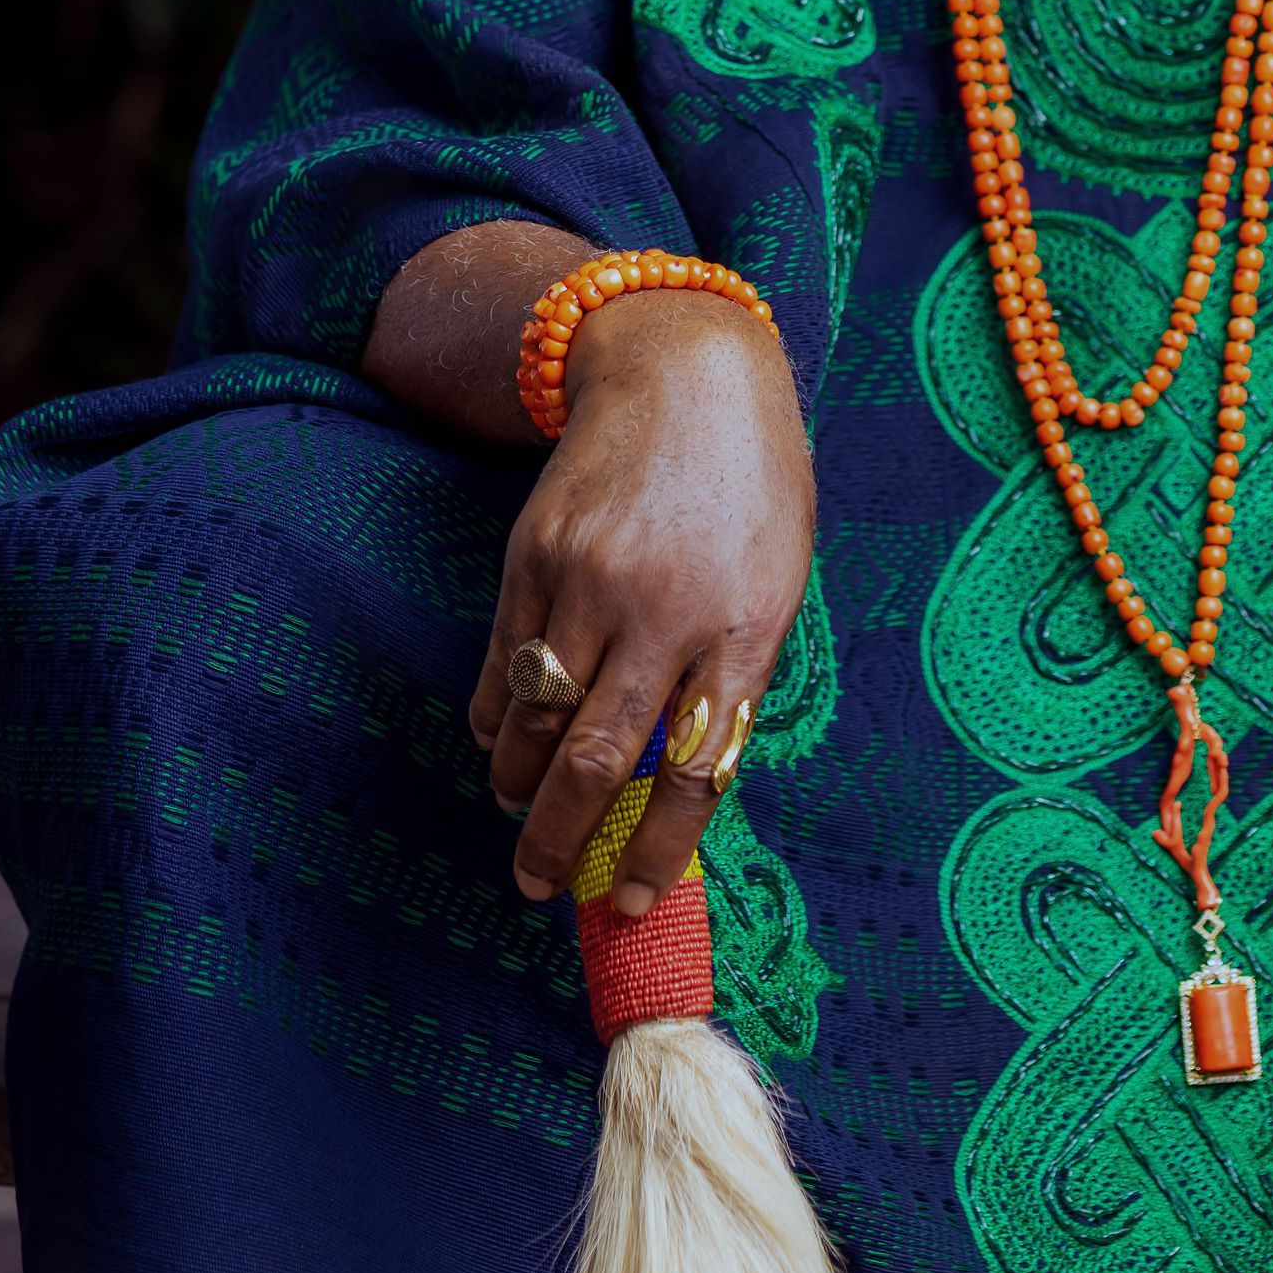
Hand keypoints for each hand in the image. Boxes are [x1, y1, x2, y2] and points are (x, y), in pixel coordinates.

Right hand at [466, 290, 814, 922]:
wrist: (682, 371)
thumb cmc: (749, 487)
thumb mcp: (775, 578)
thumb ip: (731, 674)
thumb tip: (677, 782)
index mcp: (746, 625)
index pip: (699, 771)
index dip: (659, 851)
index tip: (630, 901)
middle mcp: (665, 610)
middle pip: (601, 761)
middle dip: (563, 842)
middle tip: (539, 886)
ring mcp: (591, 581)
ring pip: (538, 719)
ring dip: (519, 785)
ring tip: (520, 812)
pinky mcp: (534, 556)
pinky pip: (505, 663)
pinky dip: (497, 717)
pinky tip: (501, 740)